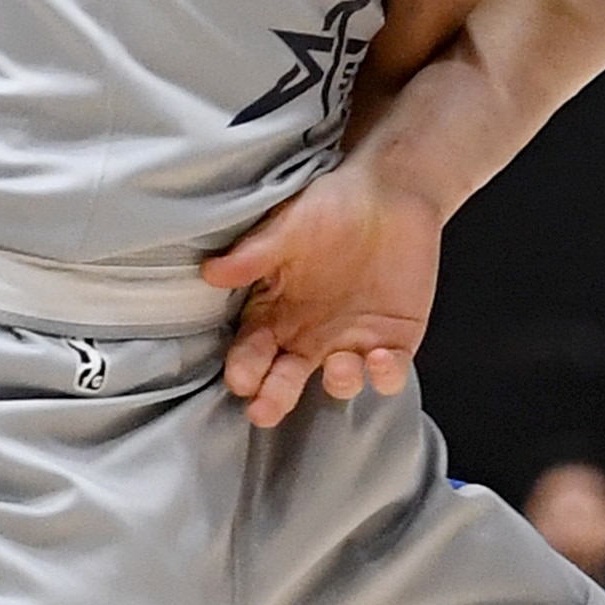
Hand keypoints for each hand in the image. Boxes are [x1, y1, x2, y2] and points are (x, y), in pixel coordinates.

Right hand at [201, 161, 440, 428]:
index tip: (241, 379)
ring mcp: (351, 343)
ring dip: (337, 382)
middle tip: (264, 411)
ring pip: (340, 382)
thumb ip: (254, 254)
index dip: (245, 368)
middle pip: (286, 379)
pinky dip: (385, 374)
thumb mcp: (288, 226)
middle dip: (274, 399)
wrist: (391, 192)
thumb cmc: (330, 205)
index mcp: (275, 313)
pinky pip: (388, 373)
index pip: (252, 351)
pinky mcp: (393, 342)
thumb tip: (211, 272)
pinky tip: (380, 358)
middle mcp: (308, 336)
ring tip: (337, 366)